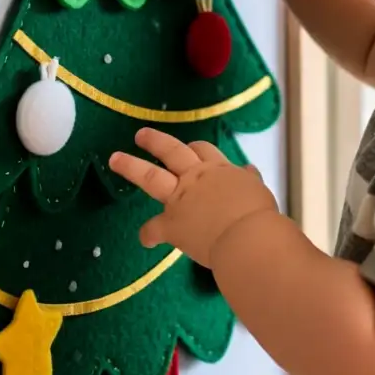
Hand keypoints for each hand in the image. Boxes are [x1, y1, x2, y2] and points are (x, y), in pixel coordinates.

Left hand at [109, 129, 277, 267]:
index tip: (188, 148)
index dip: (194, 148)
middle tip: (140, 135)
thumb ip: (249, 180)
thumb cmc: (259, 215)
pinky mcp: (172, 224)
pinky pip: (153, 229)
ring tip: (115, 159)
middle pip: (172, 151)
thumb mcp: (258, 190)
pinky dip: (148, 235)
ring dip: (131, 166)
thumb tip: (248, 169)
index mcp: (219, 170)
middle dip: (155, 141)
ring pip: (150, 177)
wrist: (248, 237)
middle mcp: (196, 178)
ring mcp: (181, 199)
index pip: (202, 150)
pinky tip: (146, 239)